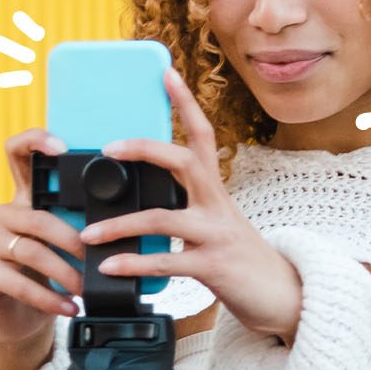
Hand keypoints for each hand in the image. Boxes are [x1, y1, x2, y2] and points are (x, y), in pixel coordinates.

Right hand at [0, 126, 85, 361]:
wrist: (18, 316)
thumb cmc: (47, 275)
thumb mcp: (65, 245)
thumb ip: (82, 225)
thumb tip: (125, 221)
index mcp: (25, 198)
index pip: (18, 154)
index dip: (35, 142)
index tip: (63, 148)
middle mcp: (4, 214)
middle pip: (39, 217)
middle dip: (74, 241)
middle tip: (98, 259)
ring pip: (32, 251)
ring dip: (66, 274)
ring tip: (86, 289)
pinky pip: (20, 282)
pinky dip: (49, 298)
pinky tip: (68, 306)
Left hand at [79, 67, 304, 342]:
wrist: (282, 295)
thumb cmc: (242, 258)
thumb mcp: (217, 223)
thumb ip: (188, 207)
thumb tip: (145, 199)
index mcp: (215, 190)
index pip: (202, 135)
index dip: (186, 103)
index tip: (167, 74)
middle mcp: (217, 205)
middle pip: (182, 161)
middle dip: (143, 149)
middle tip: (108, 148)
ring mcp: (215, 234)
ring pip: (161, 218)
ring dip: (119, 225)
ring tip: (87, 234)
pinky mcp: (211, 266)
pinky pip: (165, 262)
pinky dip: (133, 264)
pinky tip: (109, 266)